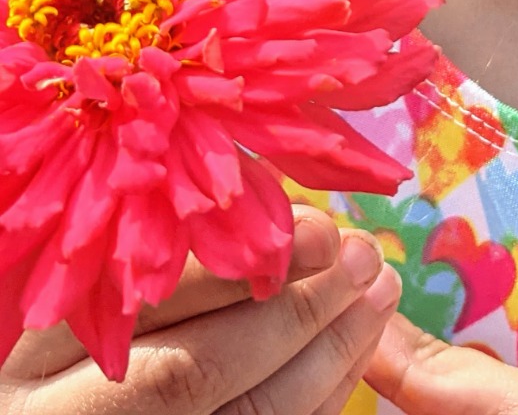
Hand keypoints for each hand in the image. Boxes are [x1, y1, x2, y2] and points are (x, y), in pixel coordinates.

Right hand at [1, 205, 400, 414]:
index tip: (322, 224)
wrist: (92, 402)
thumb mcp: (108, 278)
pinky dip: (318, 400)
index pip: (155, 309)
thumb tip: (305, 224)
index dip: (247, 265)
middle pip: (197, 373)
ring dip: (330, 356)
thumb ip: (181, 251)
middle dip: (299, 310)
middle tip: (366, 256)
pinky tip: (354, 352)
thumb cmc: (91, 327)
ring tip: (380, 292)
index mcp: (33, 355)